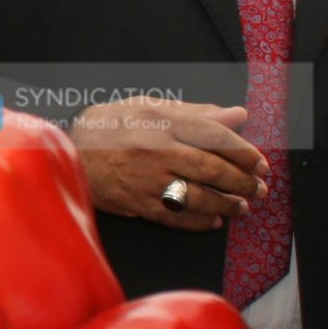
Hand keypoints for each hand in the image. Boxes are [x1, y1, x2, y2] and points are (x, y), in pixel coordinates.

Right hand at [72, 98, 269, 232]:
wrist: (67, 151)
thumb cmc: (111, 125)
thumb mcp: (151, 107)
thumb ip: (196, 112)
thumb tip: (237, 115)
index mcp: (163, 121)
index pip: (216, 137)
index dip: (244, 153)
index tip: (260, 163)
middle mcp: (157, 149)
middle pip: (212, 168)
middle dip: (242, 182)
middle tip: (258, 189)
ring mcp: (146, 179)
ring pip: (198, 195)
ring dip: (226, 204)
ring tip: (240, 207)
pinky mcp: (137, 202)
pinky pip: (175, 216)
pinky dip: (198, 221)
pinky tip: (212, 220)